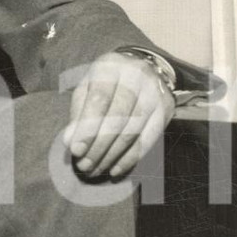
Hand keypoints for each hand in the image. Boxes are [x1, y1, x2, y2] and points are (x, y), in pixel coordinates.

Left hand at [62, 52, 174, 180]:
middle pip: (118, 117)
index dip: (88, 127)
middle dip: (99, 146)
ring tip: (95, 170)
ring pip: (133, 131)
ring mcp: (154, 93)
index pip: (100, 99)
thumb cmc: (108, 82)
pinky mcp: (166, 109)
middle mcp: (136, 76)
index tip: (76, 150)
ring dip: (112, 156)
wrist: (145, 66)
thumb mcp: (88, 87)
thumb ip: (78, 112)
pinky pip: (148, 139)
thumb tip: (71, 141)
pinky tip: (115, 169)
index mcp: (110, 67)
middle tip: (85, 166)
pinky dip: (131, 158)